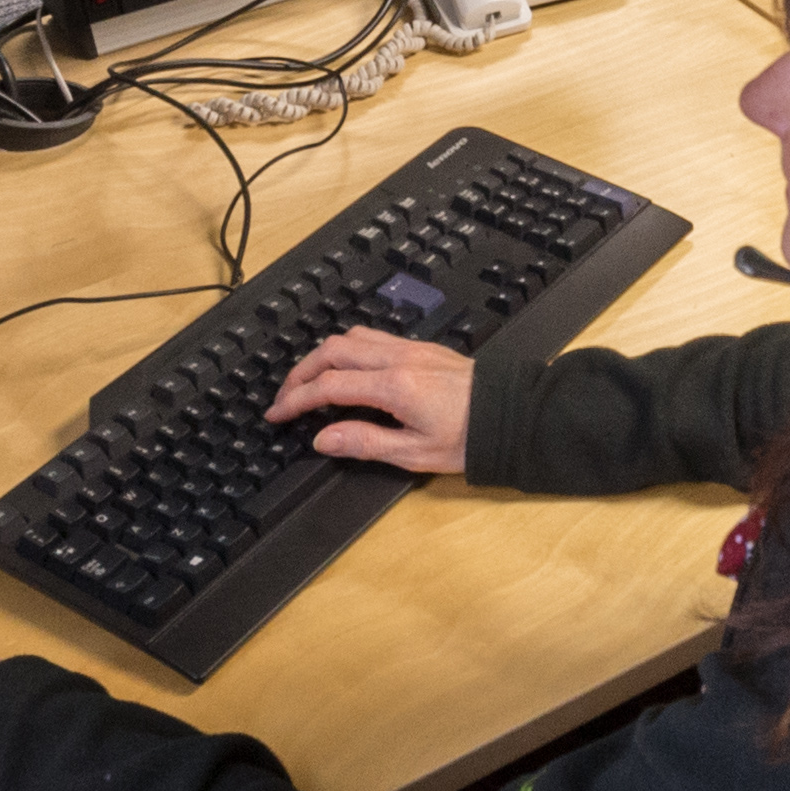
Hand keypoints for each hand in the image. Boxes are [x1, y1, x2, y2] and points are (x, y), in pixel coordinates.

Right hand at [264, 330, 475, 475]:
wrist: (513, 416)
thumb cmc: (470, 438)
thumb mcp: (415, 453)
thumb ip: (365, 443)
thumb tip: (323, 438)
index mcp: (394, 386)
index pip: (328, 386)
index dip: (295, 400)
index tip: (276, 414)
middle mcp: (399, 358)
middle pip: (333, 350)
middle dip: (301, 372)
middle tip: (286, 397)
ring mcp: (412, 349)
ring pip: (353, 337)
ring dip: (324, 355)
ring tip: (311, 382)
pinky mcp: (423, 348)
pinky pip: (374, 338)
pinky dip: (349, 349)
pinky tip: (348, 370)